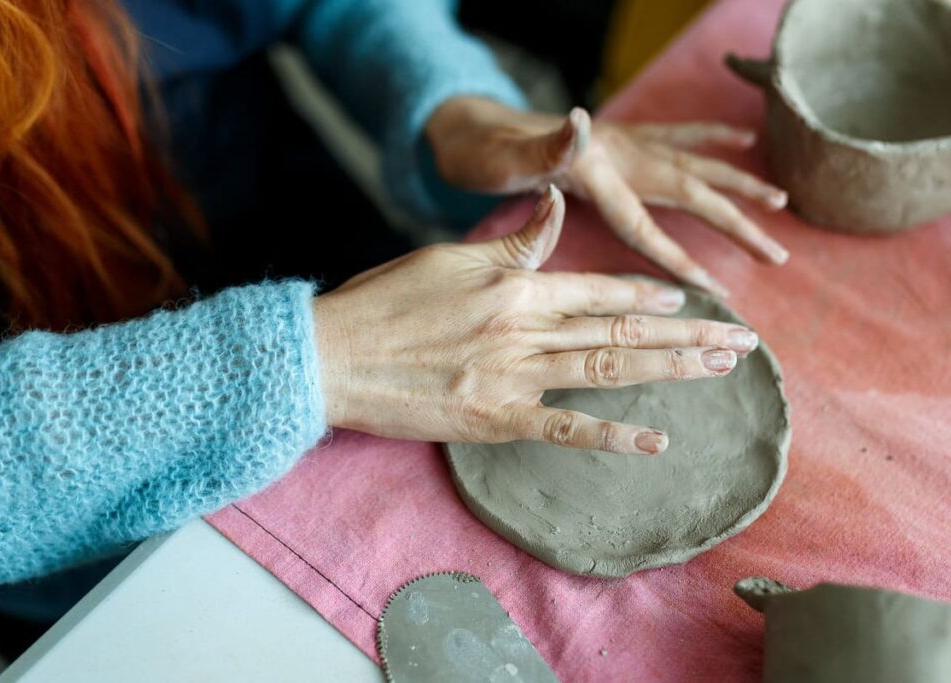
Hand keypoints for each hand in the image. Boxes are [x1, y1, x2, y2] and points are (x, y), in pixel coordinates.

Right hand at [313, 187, 759, 453]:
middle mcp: (526, 329)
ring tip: (721, 370)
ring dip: (670, 371)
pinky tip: (656, 440)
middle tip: (742, 341)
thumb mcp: (450, 257)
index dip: (648, 298)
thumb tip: (556, 202)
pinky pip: (565, 427)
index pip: (599, 290)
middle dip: (687, 336)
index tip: (690, 302)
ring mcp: (514, 376)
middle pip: (620, 333)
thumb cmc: (385, 302)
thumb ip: (515, 241)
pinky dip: (613, 434)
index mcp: (515, 286)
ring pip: (607, 372)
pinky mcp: (495, 419)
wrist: (333, 356)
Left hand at [426, 97, 789, 296]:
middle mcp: (617, 153)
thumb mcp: (502, 158)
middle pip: (688, 190)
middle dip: (735, 223)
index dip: (679, 258)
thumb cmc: (481, 155)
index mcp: (592, 171)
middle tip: (778, 254)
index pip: (643, 224)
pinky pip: (676, 136)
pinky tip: (745, 138)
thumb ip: (543, 147)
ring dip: (736, 182)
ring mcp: (622, 142)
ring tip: (780, 199)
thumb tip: (580, 120)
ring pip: (693, 162)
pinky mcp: (620, 137)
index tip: (716, 292)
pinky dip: (712, 137)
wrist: (471, 125)